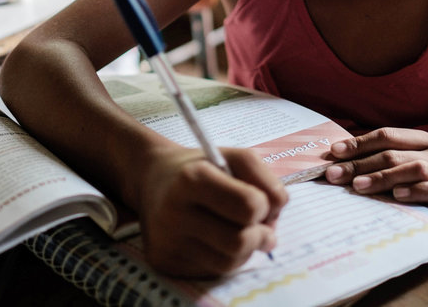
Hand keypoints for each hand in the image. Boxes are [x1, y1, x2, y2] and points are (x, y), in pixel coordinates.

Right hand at [137, 146, 287, 277]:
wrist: (153, 180)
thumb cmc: (200, 168)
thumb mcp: (232, 156)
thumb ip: (264, 177)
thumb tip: (274, 216)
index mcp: (192, 178)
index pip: (248, 206)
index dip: (263, 205)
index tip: (256, 202)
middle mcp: (174, 211)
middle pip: (240, 241)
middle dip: (259, 235)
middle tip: (259, 226)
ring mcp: (167, 240)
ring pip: (229, 263)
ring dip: (245, 250)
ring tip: (239, 232)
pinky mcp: (164, 261)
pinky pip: (211, 271)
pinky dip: (223, 258)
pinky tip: (215, 241)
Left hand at [324, 128, 427, 214]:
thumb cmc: (427, 190)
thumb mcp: (406, 172)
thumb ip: (380, 164)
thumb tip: (337, 162)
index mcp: (423, 140)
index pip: (386, 135)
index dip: (358, 143)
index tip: (333, 153)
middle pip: (392, 153)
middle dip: (359, 164)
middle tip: (334, 175)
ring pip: (413, 168)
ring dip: (382, 177)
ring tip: (358, 186)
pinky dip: (415, 190)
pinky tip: (397, 195)